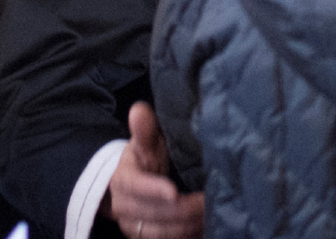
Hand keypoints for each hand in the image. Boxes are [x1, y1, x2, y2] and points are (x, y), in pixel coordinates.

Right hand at [103, 102, 204, 238]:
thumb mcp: (145, 142)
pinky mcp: (145, 238)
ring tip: (212, 214)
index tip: (173, 192)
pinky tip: (206, 227)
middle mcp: (124, 207)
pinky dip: (188, 235)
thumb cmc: (144, 158)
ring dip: (188, 226)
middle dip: (183, 209)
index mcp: (123, 180)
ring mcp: (134, 226)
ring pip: (161, 233)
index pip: (136, 187)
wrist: (129, 185)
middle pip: (153, 214)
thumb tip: (139, 109)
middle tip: (209, 200)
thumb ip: (144, 129)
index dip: (153, 190)